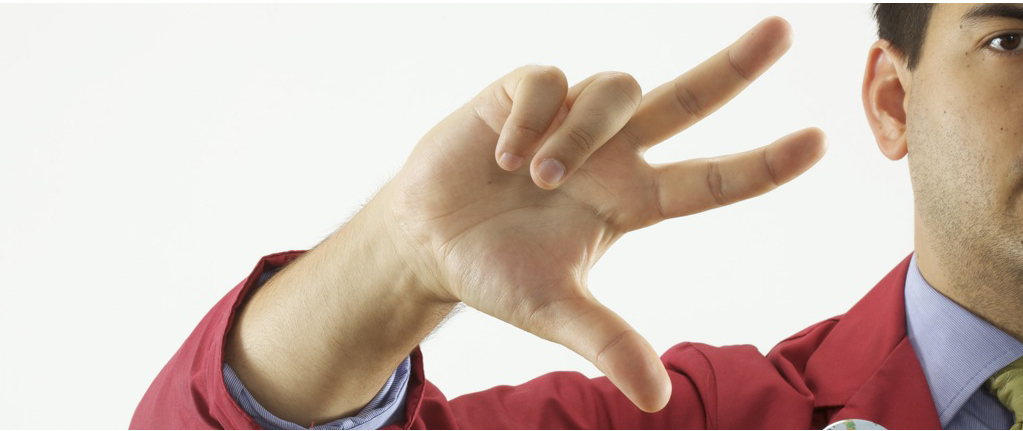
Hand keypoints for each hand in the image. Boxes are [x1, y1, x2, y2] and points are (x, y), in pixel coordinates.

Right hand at [382, 16, 825, 412]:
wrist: (426, 240)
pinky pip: (549, 81)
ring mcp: (570, 118)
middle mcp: (612, 153)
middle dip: (734, 67)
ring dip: (581, 134)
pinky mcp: (523, 93)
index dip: (762, 165)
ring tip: (536, 175)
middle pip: (686, 100)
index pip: (709, 181)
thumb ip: (606, 341)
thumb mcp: (553, 310)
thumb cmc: (496, 273)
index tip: (818, 142)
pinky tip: (501, 155)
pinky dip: (531, 119)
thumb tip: (658, 400)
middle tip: (783, 32)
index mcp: (630, 201)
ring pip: (613, 91)